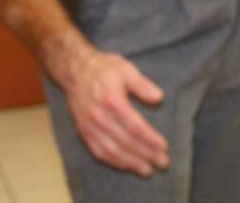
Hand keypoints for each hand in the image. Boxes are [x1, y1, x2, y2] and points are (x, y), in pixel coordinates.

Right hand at [62, 48, 169, 176]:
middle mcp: (99, 116)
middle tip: (162, 163)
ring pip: (112, 150)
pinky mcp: (83, 131)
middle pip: (125, 141)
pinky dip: (113, 161)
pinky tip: (126, 165)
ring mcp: (89, 126)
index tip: (164, 147)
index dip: (150, 139)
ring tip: (147, 170)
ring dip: (131, 162)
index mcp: (112, 100)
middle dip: (145, 154)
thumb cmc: (104, 69)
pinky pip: (98, 151)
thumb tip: (159, 98)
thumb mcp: (126, 69)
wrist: (75, 71)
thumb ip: (143, 84)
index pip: (135, 126)